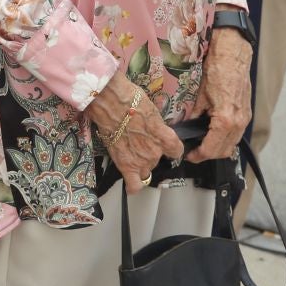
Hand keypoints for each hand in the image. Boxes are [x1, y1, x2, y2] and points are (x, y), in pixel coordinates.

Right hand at [87, 73, 183, 192]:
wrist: (110, 102)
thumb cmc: (130, 99)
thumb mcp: (151, 110)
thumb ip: (156, 126)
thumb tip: (151, 128)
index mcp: (165, 138)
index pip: (176, 151)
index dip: (170, 149)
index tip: (165, 146)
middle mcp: (156, 152)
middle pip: (157, 160)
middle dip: (150, 153)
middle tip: (138, 141)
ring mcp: (141, 161)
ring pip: (146, 171)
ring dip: (140, 164)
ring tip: (130, 152)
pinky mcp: (125, 165)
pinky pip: (134, 185)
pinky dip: (134, 186)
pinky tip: (132, 182)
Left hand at [188, 29, 251, 162]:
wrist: (232, 52)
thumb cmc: (217, 68)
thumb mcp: (199, 93)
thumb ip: (193, 114)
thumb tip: (184, 127)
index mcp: (226, 119)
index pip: (212, 148)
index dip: (199, 155)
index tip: (189, 155)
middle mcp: (239, 122)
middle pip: (224, 151)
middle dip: (208, 154)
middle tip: (194, 151)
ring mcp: (245, 118)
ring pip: (232, 144)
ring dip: (218, 147)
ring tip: (202, 142)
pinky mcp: (246, 112)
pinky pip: (236, 133)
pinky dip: (225, 137)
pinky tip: (213, 131)